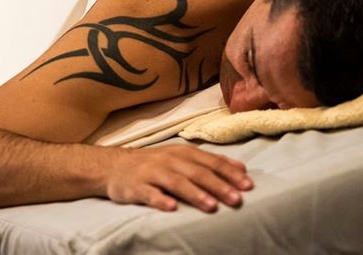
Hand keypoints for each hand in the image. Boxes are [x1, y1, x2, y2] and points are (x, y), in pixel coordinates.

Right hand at [107, 145, 252, 211]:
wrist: (115, 166)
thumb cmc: (155, 164)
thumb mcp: (182, 157)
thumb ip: (210, 162)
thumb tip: (241, 168)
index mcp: (183, 153)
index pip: (211, 162)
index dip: (230, 173)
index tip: (248, 186)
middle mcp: (169, 160)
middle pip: (197, 173)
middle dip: (218, 186)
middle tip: (236, 199)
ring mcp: (152, 173)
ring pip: (176, 182)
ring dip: (195, 194)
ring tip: (211, 206)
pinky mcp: (136, 186)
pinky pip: (149, 194)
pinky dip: (160, 200)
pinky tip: (171, 208)